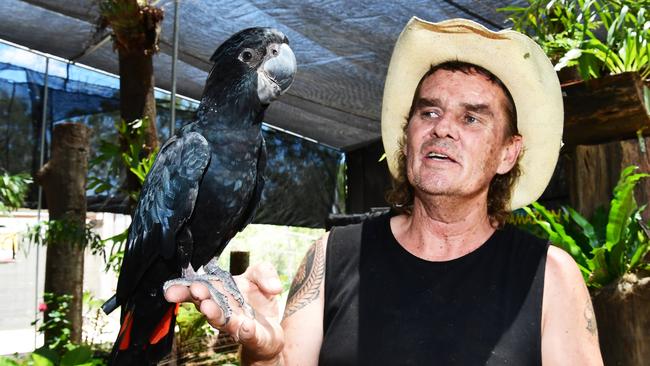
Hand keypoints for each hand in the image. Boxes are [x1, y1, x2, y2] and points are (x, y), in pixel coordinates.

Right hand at [164, 262, 284, 363]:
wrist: (271, 329)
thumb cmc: (258, 301)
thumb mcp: (262, 276)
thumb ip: (264, 272)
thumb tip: (273, 285)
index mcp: (220, 291)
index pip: (198, 288)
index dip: (184, 288)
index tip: (171, 289)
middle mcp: (223, 310)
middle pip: (207, 304)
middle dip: (199, 297)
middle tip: (195, 291)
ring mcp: (236, 325)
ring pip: (222, 321)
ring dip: (214, 314)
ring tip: (208, 307)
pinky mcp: (252, 337)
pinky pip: (247, 335)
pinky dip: (245, 331)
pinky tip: (245, 326)